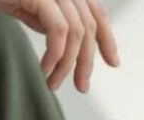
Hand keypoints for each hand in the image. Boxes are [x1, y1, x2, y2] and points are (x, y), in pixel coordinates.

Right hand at [0, 1, 118, 92]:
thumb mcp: (31, 9)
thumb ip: (51, 22)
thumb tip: (66, 49)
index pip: (96, 13)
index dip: (107, 38)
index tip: (113, 62)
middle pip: (89, 27)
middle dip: (86, 61)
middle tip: (80, 87)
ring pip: (76, 32)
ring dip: (67, 65)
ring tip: (52, 84)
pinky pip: (59, 30)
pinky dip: (55, 55)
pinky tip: (44, 70)